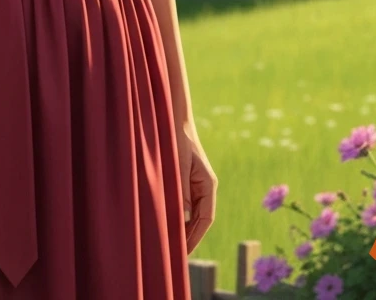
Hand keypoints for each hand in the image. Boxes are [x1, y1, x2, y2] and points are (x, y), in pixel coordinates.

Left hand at [176, 121, 216, 252]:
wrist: (174, 120)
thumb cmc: (177, 139)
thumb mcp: (177, 164)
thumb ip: (180, 188)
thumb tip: (182, 214)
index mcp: (208, 184)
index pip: (206, 218)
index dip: (195, 236)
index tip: (184, 251)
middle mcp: (205, 187)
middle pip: (200, 220)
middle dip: (189, 237)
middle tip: (175, 255)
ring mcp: (196, 185)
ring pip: (192, 213)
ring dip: (183, 227)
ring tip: (170, 244)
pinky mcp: (186, 182)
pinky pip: (185, 204)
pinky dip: (178, 216)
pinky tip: (166, 223)